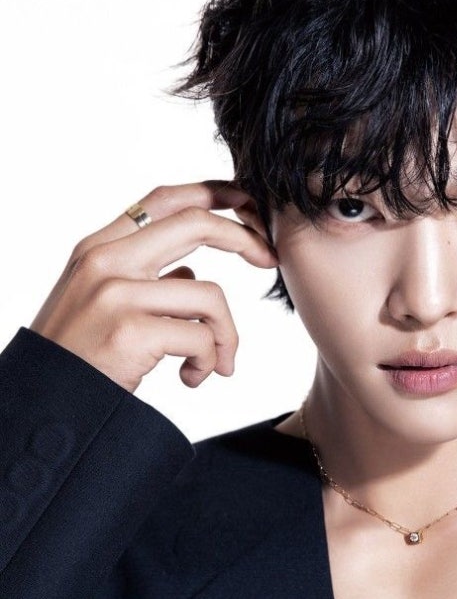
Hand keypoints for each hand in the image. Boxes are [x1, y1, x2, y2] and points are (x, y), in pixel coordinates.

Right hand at [29, 180, 278, 393]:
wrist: (45, 405)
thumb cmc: (79, 357)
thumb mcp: (101, 300)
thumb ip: (143, 277)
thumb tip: (192, 273)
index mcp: (98, 247)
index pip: (164, 199)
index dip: (215, 193)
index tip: (249, 205)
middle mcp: (105, 261)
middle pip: (196, 223)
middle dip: (245, 238)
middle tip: (269, 260)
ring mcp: (117, 294)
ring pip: (210, 295)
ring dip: (226, 335)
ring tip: (213, 364)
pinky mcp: (131, 332)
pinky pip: (202, 337)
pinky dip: (210, 361)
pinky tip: (191, 379)